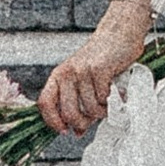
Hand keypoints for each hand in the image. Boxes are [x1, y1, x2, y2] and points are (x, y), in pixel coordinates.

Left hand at [39, 0, 152, 137]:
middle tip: (93, 120)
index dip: (53, 121)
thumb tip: (77, 131)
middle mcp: (66, 73)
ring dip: (102, 111)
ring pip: (89, 108)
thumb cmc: (102, 58)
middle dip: (82, 123)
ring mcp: (82, 70)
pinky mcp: (98, 69)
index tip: (65, 130)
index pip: (44, 104)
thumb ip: (77, 104)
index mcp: (58, 76)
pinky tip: (117, 93)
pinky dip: (112, 100)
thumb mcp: (82, 80)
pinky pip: (103, 98)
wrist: (119, 34)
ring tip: (109, 101)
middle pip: (68, 112)